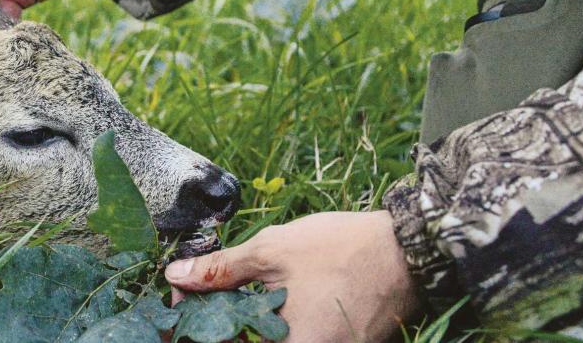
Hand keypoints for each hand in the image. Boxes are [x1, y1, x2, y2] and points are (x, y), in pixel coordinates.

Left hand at [165, 211, 419, 341]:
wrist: (409, 252)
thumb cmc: (342, 249)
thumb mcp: (273, 251)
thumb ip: (222, 270)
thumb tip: (174, 276)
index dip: (191, 332)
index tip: (173, 310)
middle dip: (212, 329)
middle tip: (191, 302)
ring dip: (237, 327)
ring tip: (218, 301)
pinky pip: (287, 341)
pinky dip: (265, 328)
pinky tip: (251, 304)